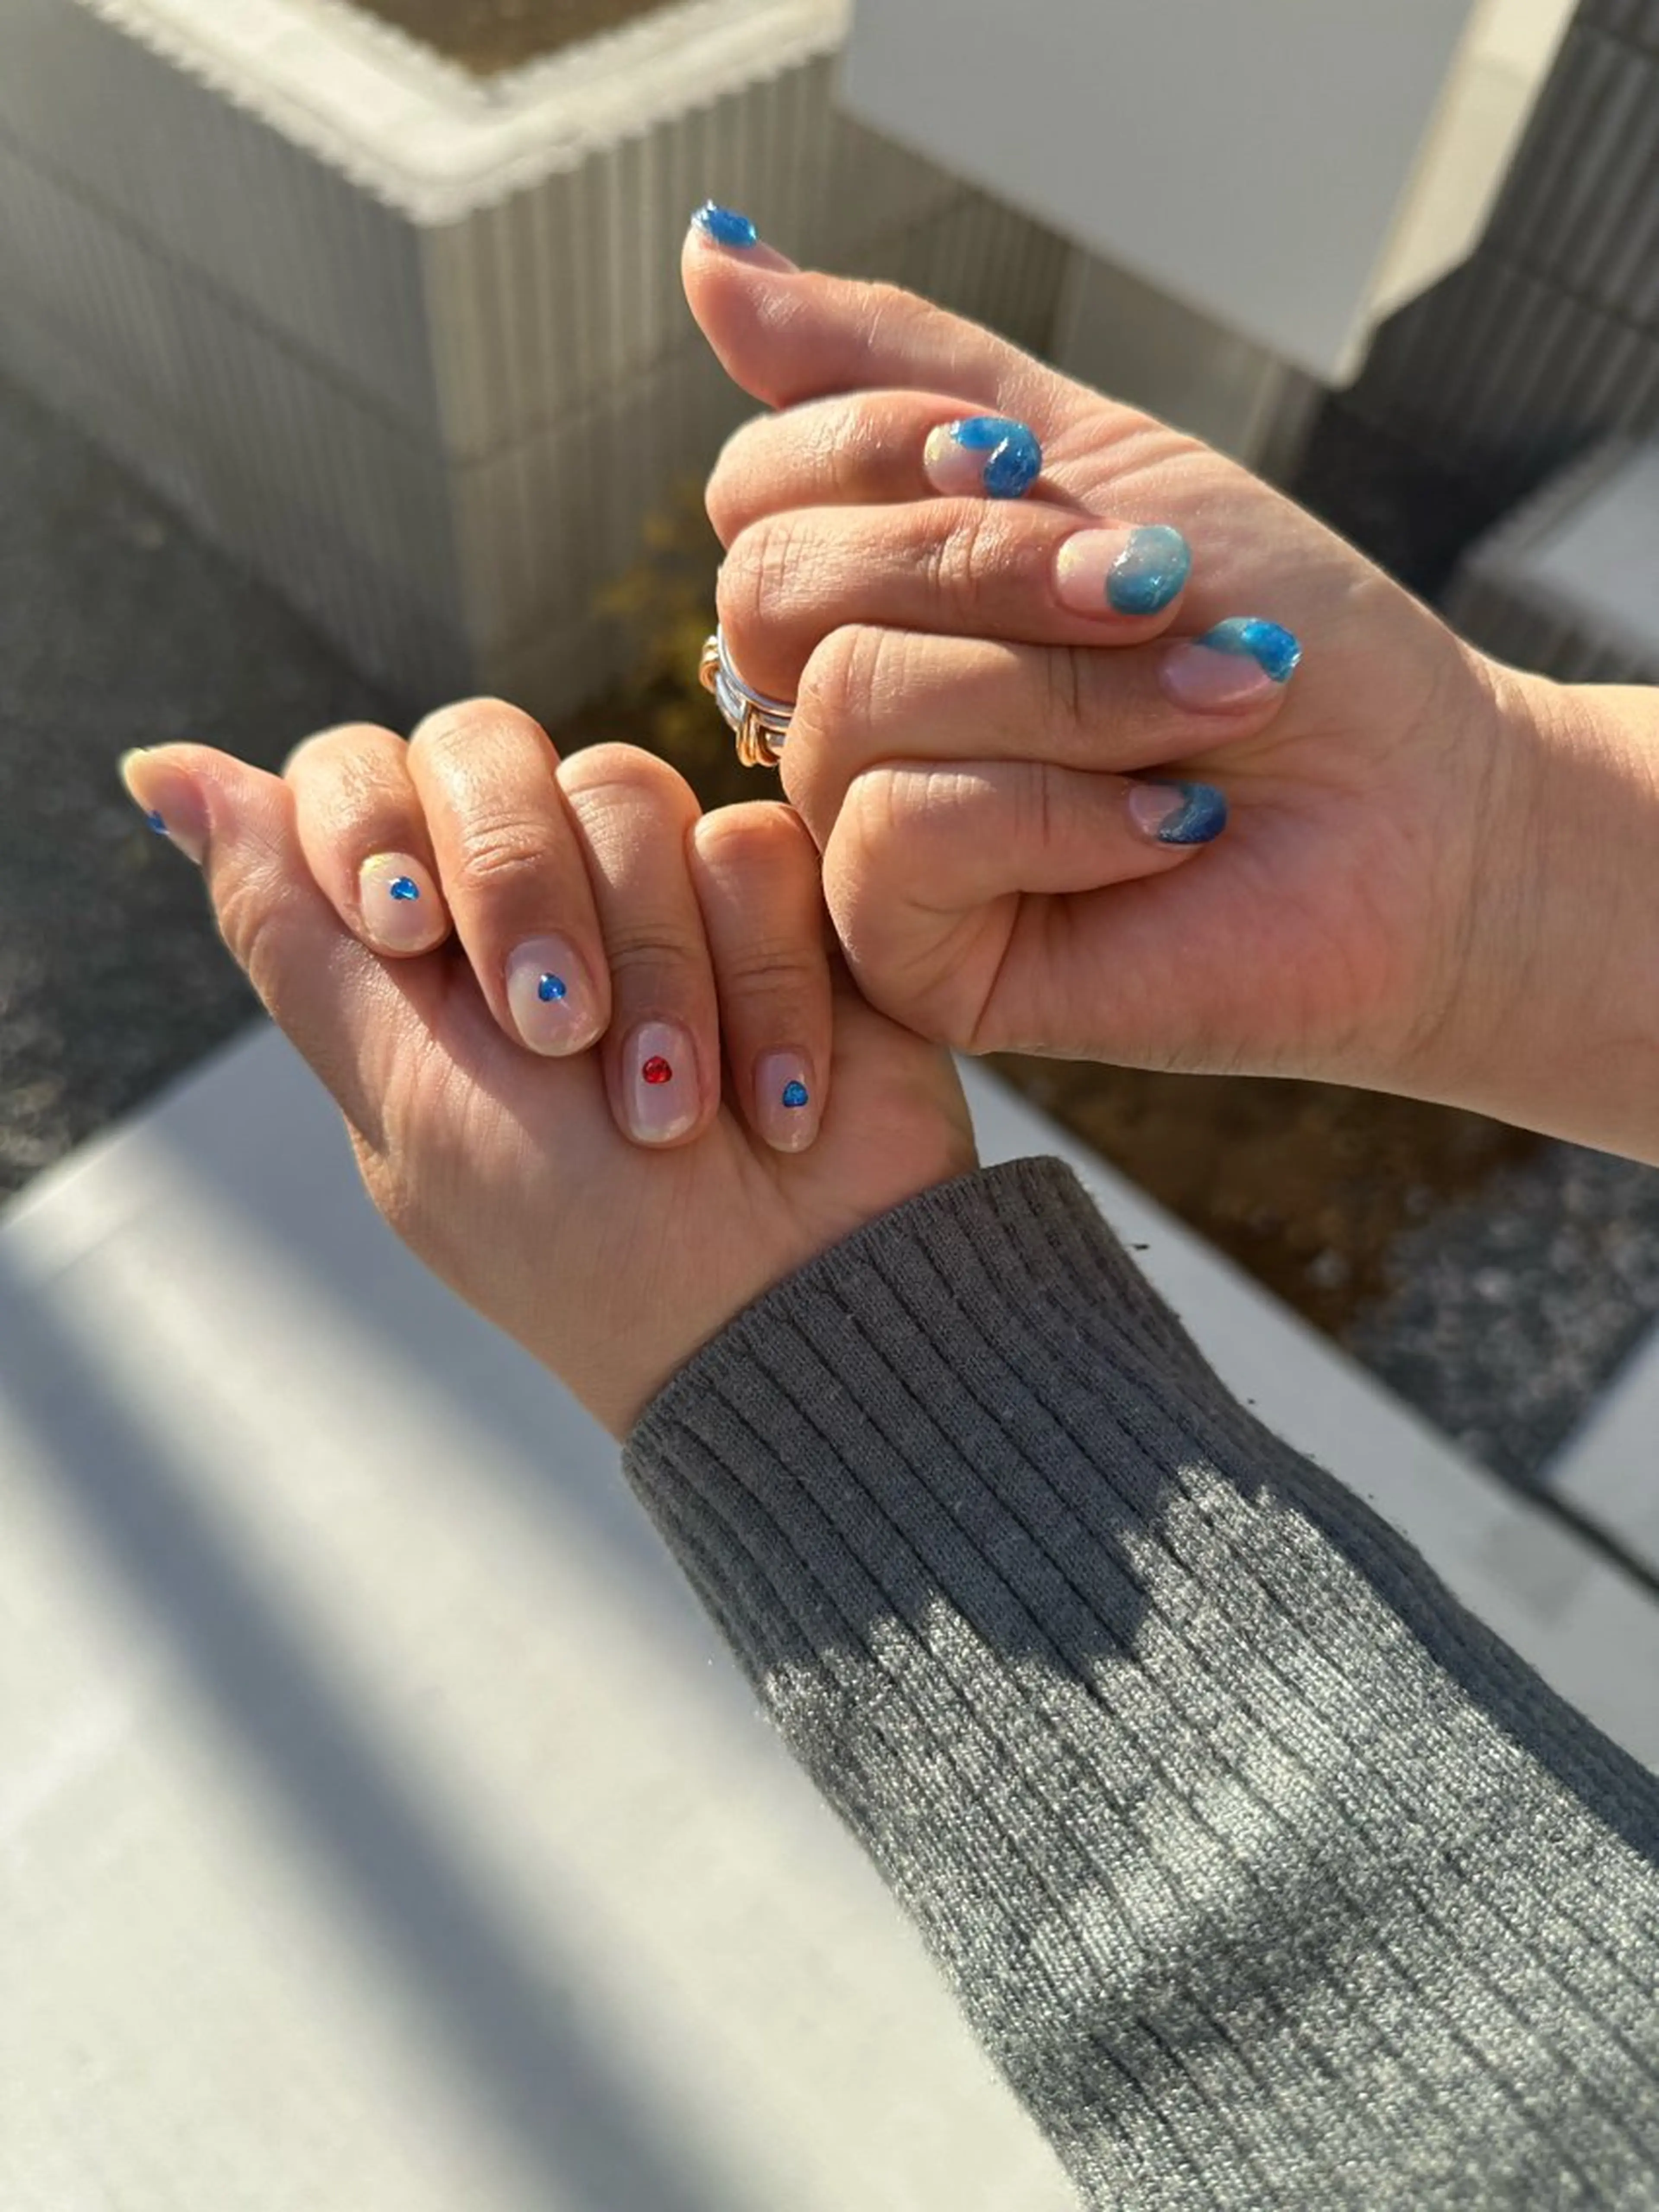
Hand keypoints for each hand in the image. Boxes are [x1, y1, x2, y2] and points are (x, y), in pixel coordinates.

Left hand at [120, 706, 975, 1434]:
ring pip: (628, 789)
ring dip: (655, 975)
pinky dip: (762, 986)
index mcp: (419, 938)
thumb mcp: (408, 1098)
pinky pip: (752, 846)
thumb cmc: (579, 1242)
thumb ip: (294, 933)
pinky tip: (770, 1097)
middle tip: (556, 1029)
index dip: (372, 819)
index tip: (407, 932)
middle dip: (519, 886)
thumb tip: (158, 773)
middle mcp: (532, 884)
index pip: (355, 770)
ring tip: (675, 1113)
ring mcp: (657, 882)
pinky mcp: (778, 896)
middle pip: (485, 744)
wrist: (774, 1308)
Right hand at [682, 217, 1658, 1162]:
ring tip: (1206, 707)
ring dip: (1064, 690)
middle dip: (982, 565)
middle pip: (774, 590)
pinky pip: (897, 835)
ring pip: (848, 704)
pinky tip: (1169, 827)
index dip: (880, 450)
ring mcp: (858, 850)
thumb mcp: (1092, 458)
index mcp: (865, 605)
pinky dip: (1060, 811)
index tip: (1043, 468)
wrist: (1415, 812)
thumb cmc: (1274, 636)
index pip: (755, 492)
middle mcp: (835, 725)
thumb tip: (706, 249)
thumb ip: (901, 369)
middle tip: (1149, 588)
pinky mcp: (903, 959)